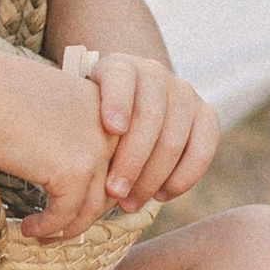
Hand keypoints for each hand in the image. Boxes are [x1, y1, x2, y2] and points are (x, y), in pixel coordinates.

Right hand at [0, 59, 114, 242]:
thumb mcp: (47, 109)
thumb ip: (67, 134)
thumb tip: (68, 173)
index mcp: (107, 106)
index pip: (117, 158)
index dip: (98, 189)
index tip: (76, 207)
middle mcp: (111, 129)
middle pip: (109, 186)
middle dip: (85, 213)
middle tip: (61, 228)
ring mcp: (95, 151)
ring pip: (91, 206)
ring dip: (67, 228)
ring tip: (43, 235)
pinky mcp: (73, 172)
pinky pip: (65, 214)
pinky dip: (47, 227)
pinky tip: (27, 228)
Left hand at [65, 44, 219, 206]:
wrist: (131, 101)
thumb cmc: (93, 115)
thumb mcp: (79, 110)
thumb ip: (74, 123)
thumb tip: (63, 157)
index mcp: (120, 67)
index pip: (120, 78)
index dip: (118, 102)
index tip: (112, 128)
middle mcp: (155, 74)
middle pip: (149, 117)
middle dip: (131, 160)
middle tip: (113, 193)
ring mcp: (184, 92)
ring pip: (174, 139)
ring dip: (152, 177)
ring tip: (129, 203)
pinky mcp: (205, 114)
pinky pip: (203, 150)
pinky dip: (183, 177)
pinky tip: (161, 195)